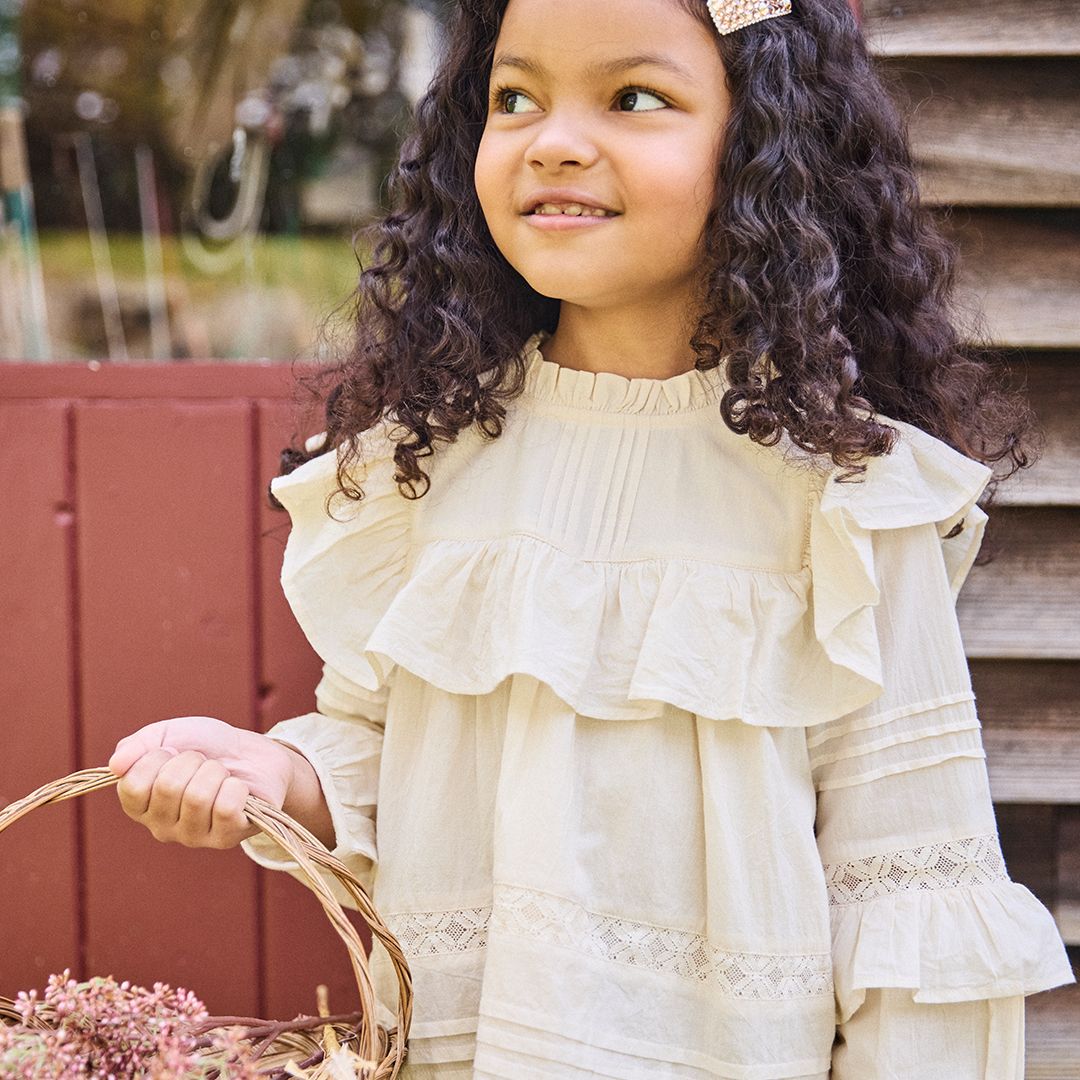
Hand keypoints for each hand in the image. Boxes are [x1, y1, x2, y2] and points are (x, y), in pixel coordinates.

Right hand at [108, 717, 297, 848]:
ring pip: (198, 797)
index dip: (157, 758)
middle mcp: (161, 826)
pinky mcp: (224, 838)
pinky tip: (238, 789)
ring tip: (221, 774)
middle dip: (192, 761)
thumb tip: (115, 766)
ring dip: (216, 772)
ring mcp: (192, 836)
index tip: (172, 751)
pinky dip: (236, 787)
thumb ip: (136, 746)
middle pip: (168, 787)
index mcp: (140, 804)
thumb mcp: (167, 734)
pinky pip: (226, 808)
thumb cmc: (207, 746)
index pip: (133, 785)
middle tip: (204, 761)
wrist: (253, 752)